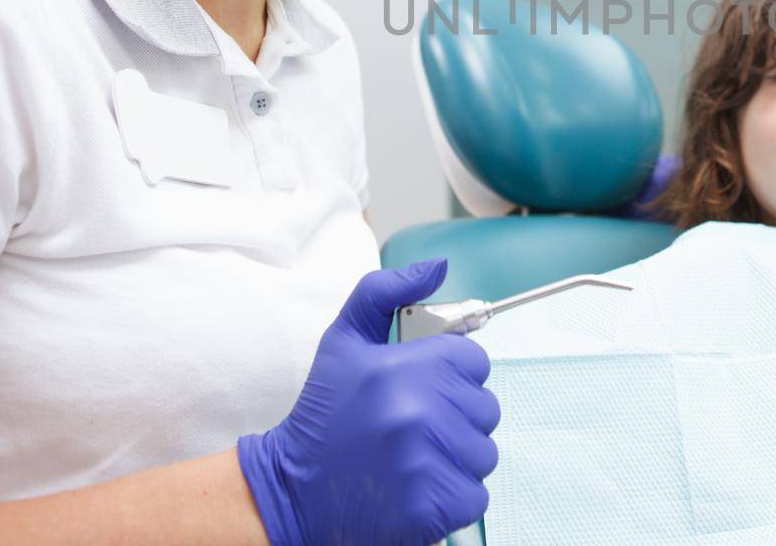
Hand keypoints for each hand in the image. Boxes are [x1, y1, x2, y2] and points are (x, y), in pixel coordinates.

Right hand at [238, 259, 501, 545]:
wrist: (292, 489)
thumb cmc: (325, 414)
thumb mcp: (345, 339)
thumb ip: (386, 292)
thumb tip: (438, 267)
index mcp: (402, 368)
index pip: (473, 362)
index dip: (450, 375)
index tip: (422, 388)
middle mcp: (417, 414)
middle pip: (484, 408)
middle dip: (455, 416)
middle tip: (412, 426)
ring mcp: (425, 464)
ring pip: (483, 453)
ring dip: (455, 458)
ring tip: (413, 457)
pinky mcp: (431, 508)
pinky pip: (475, 495)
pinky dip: (452, 496)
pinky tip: (417, 487)